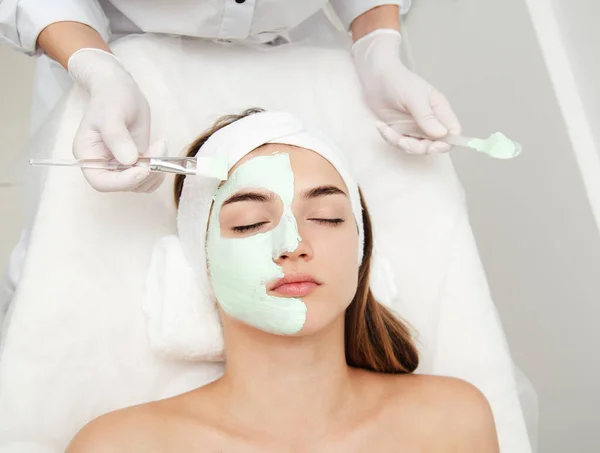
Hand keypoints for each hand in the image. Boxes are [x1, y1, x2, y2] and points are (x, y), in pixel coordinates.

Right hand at [68, 48, 164, 191]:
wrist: (121, 89)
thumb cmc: (111, 97)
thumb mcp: (112, 113)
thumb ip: (117, 137)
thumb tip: (129, 160)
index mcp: (88, 155)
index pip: (101, 182)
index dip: (124, 181)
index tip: (144, 168)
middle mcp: (102, 165)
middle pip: (123, 186)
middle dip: (144, 173)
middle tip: (158, 150)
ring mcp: (120, 165)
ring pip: (139, 185)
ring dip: (155, 172)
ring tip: (160, 146)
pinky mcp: (135, 163)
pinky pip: (148, 178)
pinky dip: (159, 170)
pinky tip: (160, 150)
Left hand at [352, 30, 460, 154]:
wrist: (375, 77)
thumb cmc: (398, 81)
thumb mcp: (414, 97)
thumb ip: (427, 116)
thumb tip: (442, 135)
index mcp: (439, 110)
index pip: (452, 132)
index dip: (446, 143)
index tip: (432, 147)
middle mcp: (429, 121)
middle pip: (433, 145)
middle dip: (418, 148)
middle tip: (401, 141)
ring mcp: (414, 127)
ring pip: (415, 147)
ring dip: (399, 143)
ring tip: (386, 130)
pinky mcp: (400, 130)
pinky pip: (398, 142)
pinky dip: (389, 138)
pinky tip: (380, 126)